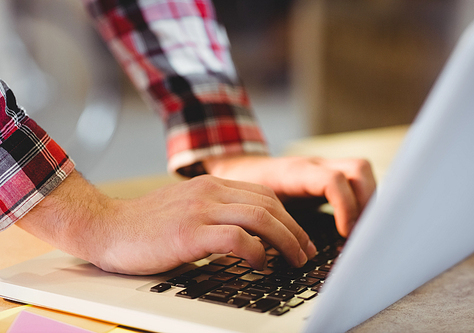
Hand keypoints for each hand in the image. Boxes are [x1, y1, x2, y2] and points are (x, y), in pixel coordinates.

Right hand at [17, 171, 315, 274]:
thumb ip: (217, 213)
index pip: (263, 194)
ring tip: (295, 260)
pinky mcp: (190, 232)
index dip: (288, 217)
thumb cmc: (147, 225)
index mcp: (212, 184)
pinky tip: (260, 263)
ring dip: (286, 241)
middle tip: (306, 253)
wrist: (108, 227)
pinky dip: (256, 250)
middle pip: (269, 204)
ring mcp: (200, 209)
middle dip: (295, 231)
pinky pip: (236, 237)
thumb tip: (250, 236)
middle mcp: (210, 191)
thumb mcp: (188, 208)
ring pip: (260, 217)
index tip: (298, 237)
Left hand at [204, 155, 375, 236]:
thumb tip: (290, 255)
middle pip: (359, 170)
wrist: (240, 166)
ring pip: (362, 173)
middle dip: (367, 202)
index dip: (345, 207)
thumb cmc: (244, 186)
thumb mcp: (255, 204)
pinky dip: (361, 202)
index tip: (345, 234)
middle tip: (359, 234)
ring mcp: (323, 168)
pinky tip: (353, 225)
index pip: (333, 181)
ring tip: (360, 232)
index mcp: (296, 172)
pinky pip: (354, 182)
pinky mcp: (327, 176)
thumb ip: (271, 224)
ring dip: (369, 202)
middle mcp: (314, 165)